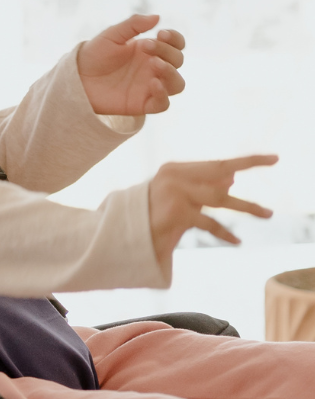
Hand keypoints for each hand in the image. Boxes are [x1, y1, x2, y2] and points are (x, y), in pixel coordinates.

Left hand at [77, 14, 184, 115]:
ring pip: (177, 84)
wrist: (77, 77)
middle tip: (146, 46)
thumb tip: (157, 17)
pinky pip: (163, 104)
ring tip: (155, 64)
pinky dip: (163, 95)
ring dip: (171, 73)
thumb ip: (133, 25)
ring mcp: (150, 86)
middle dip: (167, 51)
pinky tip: (153, 84)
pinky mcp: (142, 104)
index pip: (176, 44)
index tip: (161, 34)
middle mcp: (153, 68)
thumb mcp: (111, 35)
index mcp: (149, 50)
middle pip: (177, 60)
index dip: (175, 38)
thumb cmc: (94, 55)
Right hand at [149, 155, 275, 268]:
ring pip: (219, 197)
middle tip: (274, 159)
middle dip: (249, 162)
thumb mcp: (179, 198)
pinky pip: (208, 222)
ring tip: (267, 213)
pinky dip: (224, 233)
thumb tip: (231, 180)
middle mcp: (175, 175)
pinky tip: (236, 240)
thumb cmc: (152, 215)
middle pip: (220, 169)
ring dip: (246, 206)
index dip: (245, 160)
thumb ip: (203, 188)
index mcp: (176, 169)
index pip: (217, 163)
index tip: (271, 157)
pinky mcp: (177, 210)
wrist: (124, 231)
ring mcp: (176, 192)